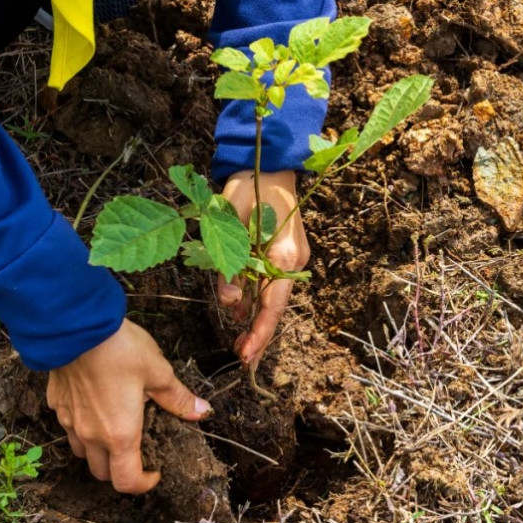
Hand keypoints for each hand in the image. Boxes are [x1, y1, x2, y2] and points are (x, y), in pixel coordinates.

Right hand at [46, 319, 211, 493]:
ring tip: (115, 429)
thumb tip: (202, 411)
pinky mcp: (56, 403)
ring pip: (81, 452)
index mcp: (120, 434)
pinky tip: (94, 404)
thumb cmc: (119, 349)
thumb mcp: (158, 371)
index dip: (143, 484)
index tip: (155, 472)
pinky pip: (68, 425)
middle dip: (120, 470)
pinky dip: (81, 426)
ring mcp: (69, 420)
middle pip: (101, 472)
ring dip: (98, 451)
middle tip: (138, 451)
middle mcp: (91, 435)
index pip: (126, 481)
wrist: (76, 325)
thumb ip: (178, 398)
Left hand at [218, 169, 309, 365]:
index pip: (273, 304)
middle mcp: (294, 260)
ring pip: (274, 296)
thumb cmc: (248, 187)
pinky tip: (244, 313)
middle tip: (243, 359)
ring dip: (257, 318)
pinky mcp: (286, 253)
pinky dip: (259, 300)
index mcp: (284, 253)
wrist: (270, 163)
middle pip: (276, 306)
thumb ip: (229, 263)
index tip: (246, 355)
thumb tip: (231, 302)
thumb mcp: (229, 222)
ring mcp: (293, 257)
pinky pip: (272, 283)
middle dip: (260, 334)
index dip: (259, 332)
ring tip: (241, 342)